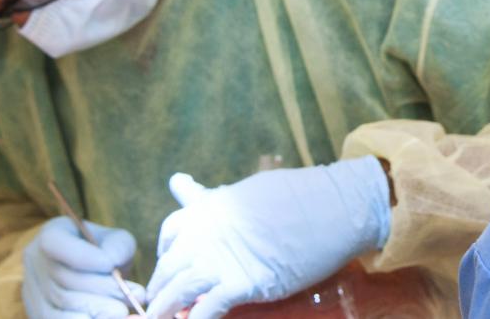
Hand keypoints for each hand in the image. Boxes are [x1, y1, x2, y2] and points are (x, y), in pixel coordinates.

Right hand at [23, 217, 146, 318]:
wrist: (91, 274)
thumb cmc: (105, 253)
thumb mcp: (116, 240)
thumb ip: (118, 246)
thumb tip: (111, 263)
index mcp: (52, 235)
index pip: (55, 243)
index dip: (82, 256)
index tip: (110, 265)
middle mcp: (35, 262)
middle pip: (64, 280)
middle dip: (100, 291)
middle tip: (130, 299)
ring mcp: (33, 291)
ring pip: (59, 307)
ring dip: (95, 312)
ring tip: (122, 312)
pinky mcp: (38, 314)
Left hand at [146, 157, 391, 318]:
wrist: (333, 207)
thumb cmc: (297, 196)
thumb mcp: (246, 191)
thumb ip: (211, 197)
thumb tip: (179, 183)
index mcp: (208, 208)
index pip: (170, 234)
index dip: (163, 256)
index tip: (165, 270)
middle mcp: (206, 232)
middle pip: (168, 267)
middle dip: (158, 291)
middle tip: (156, 308)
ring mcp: (222, 259)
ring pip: (179, 291)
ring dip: (165, 310)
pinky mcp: (244, 284)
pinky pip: (208, 310)